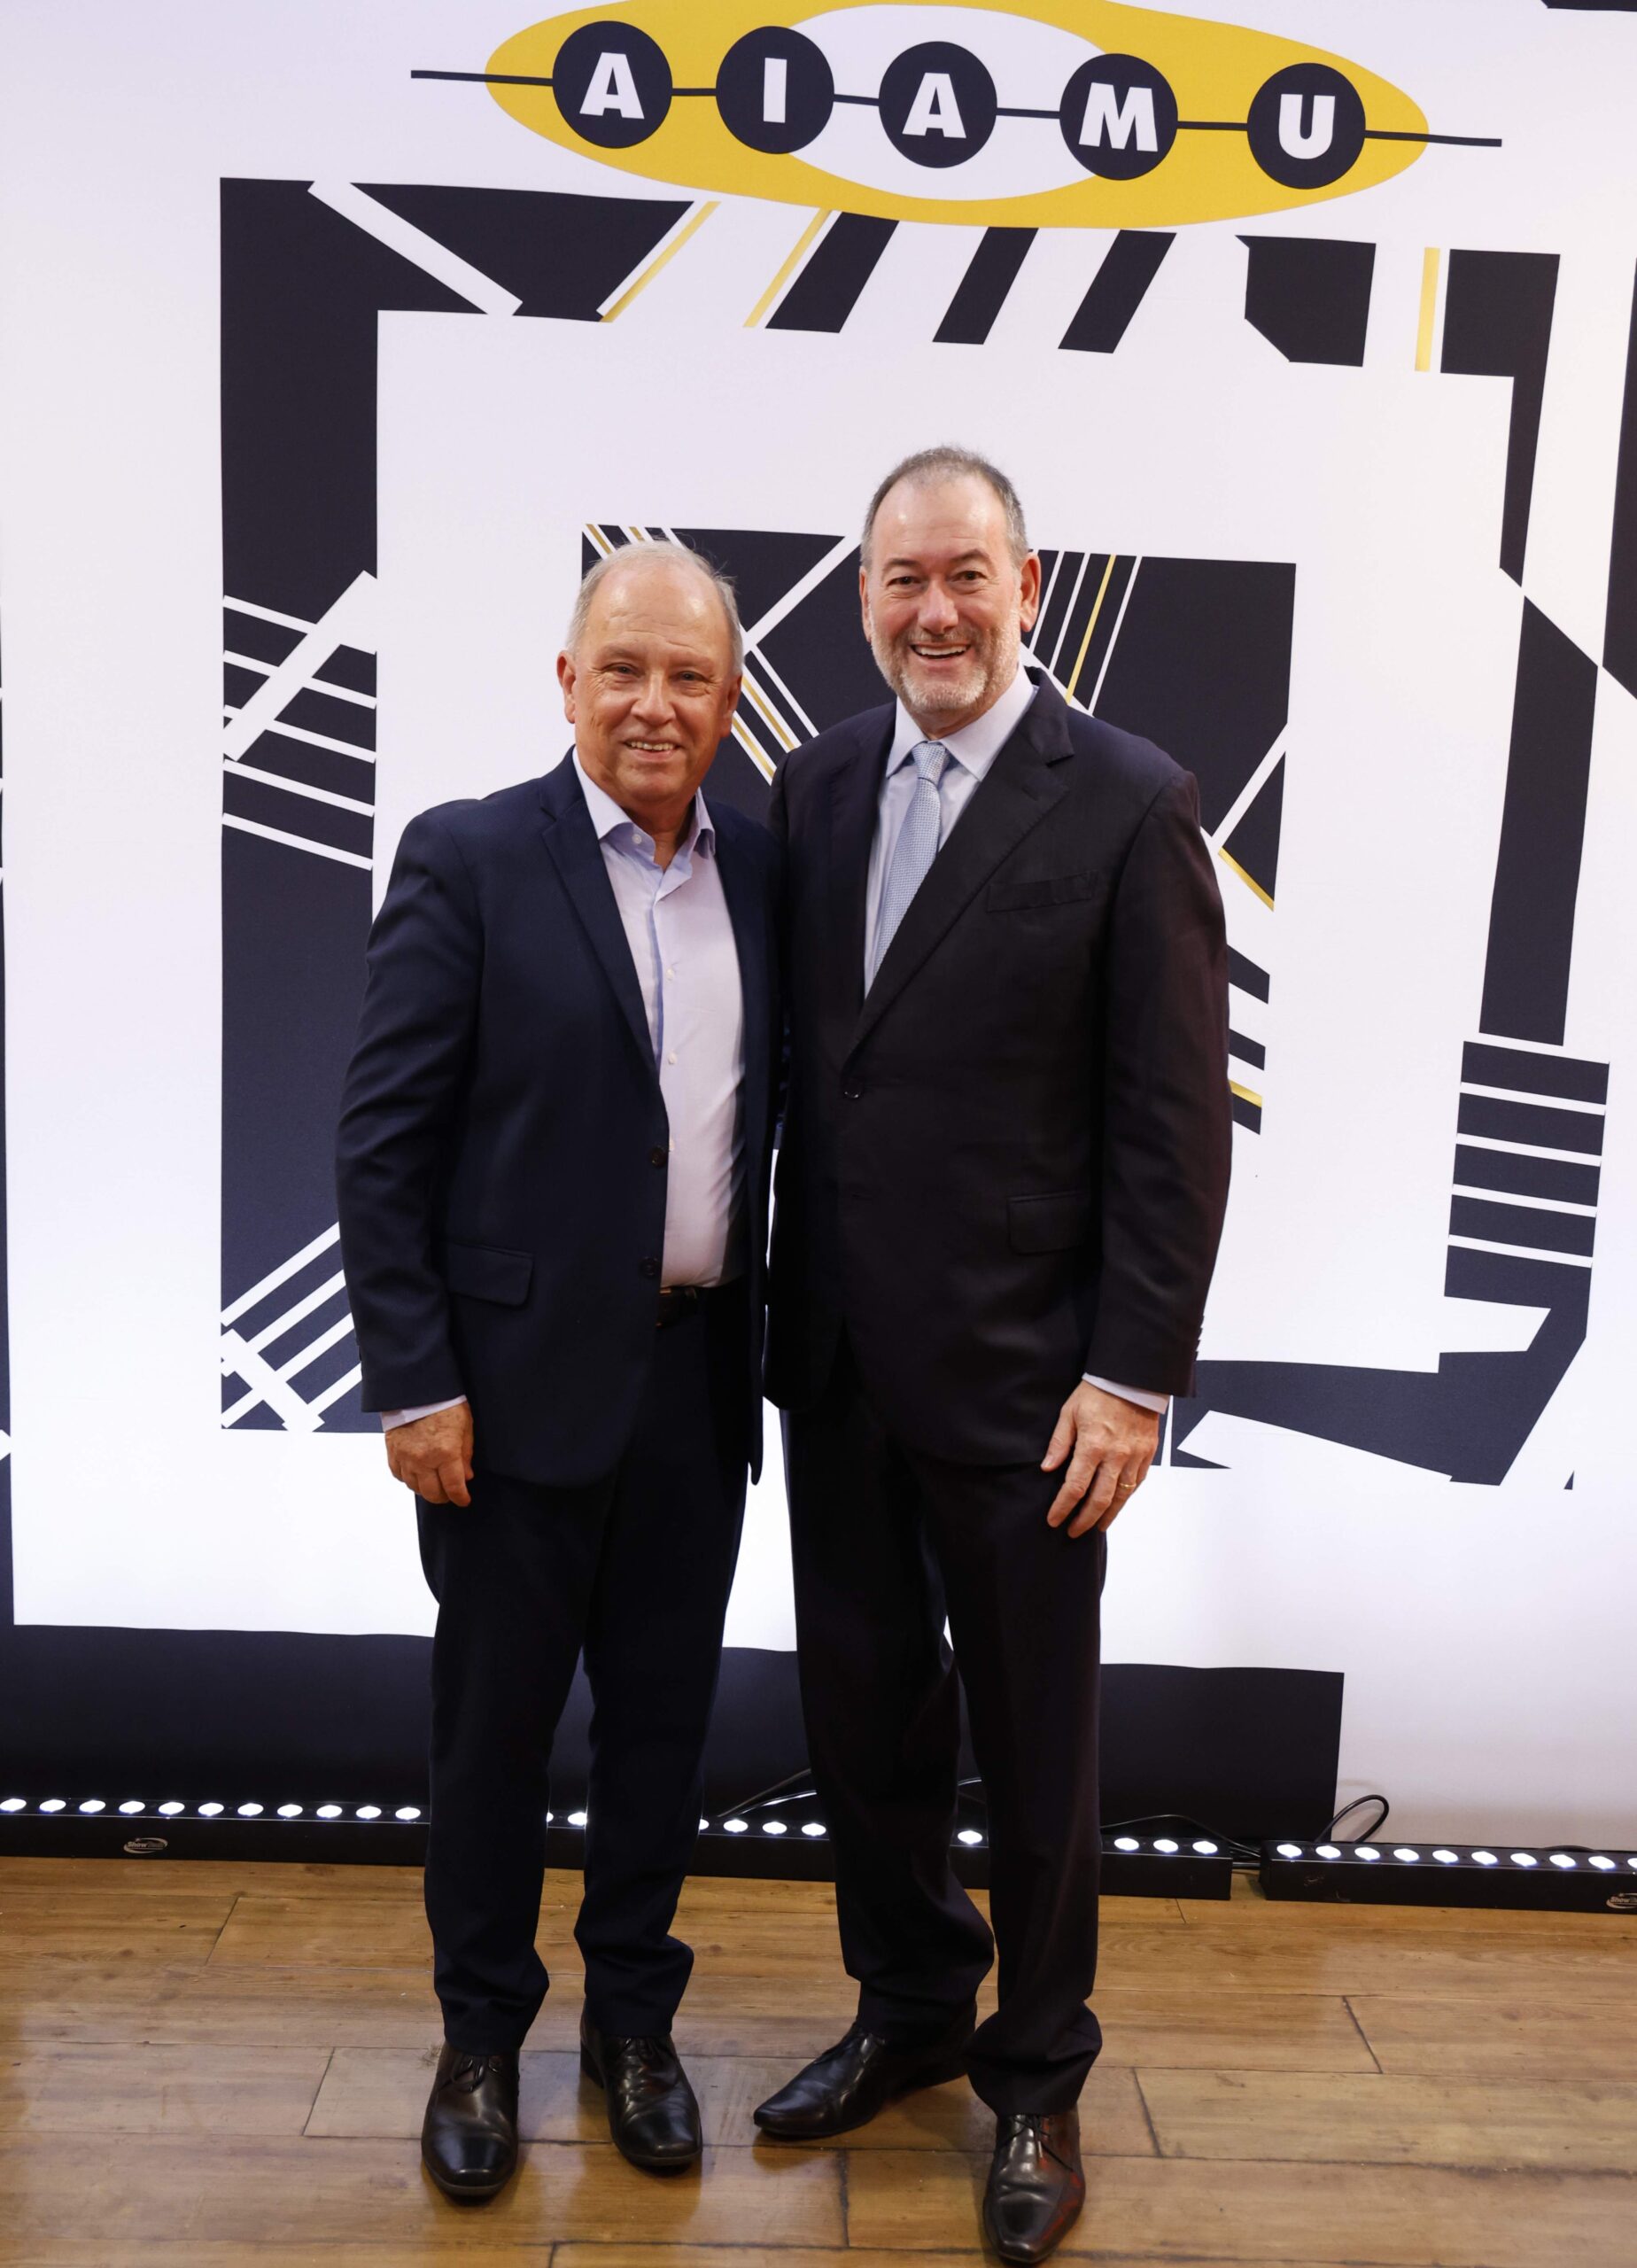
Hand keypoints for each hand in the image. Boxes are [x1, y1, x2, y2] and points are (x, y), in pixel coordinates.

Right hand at [385, 1403, 474, 1506]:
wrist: (416, 1388)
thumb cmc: (443, 1402)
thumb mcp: (465, 1426)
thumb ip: (466, 1454)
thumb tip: (466, 1475)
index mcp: (445, 1452)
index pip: (453, 1487)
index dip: (460, 1498)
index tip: (464, 1500)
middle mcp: (424, 1459)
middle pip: (432, 1493)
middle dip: (444, 1497)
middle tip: (450, 1493)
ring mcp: (406, 1457)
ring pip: (415, 1487)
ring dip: (426, 1490)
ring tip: (434, 1484)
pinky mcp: (393, 1452)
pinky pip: (399, 1475)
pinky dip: (409, 1479)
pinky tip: (417, 1475)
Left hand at [1041, 1382, 1158, 1537]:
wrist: (1132, 1377)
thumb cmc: (1097, 1391)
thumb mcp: (1069, 1412)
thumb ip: (1059, 1443)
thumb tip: (1047, 1468)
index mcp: (1093, 1445)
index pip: (1075, 1487)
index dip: (1063, 1507)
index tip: (1054, 1520)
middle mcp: (1116, 1455)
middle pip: (1100, 1499)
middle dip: (1085, 1520)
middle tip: (1073, 1531)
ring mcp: (1135, 1456)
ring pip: (1122, 1496)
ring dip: (1108, 1515)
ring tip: (1097, 1526)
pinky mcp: (1148, 1453)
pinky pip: (1137, 1482)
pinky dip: (1126, 1497)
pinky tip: (1117, 1504)